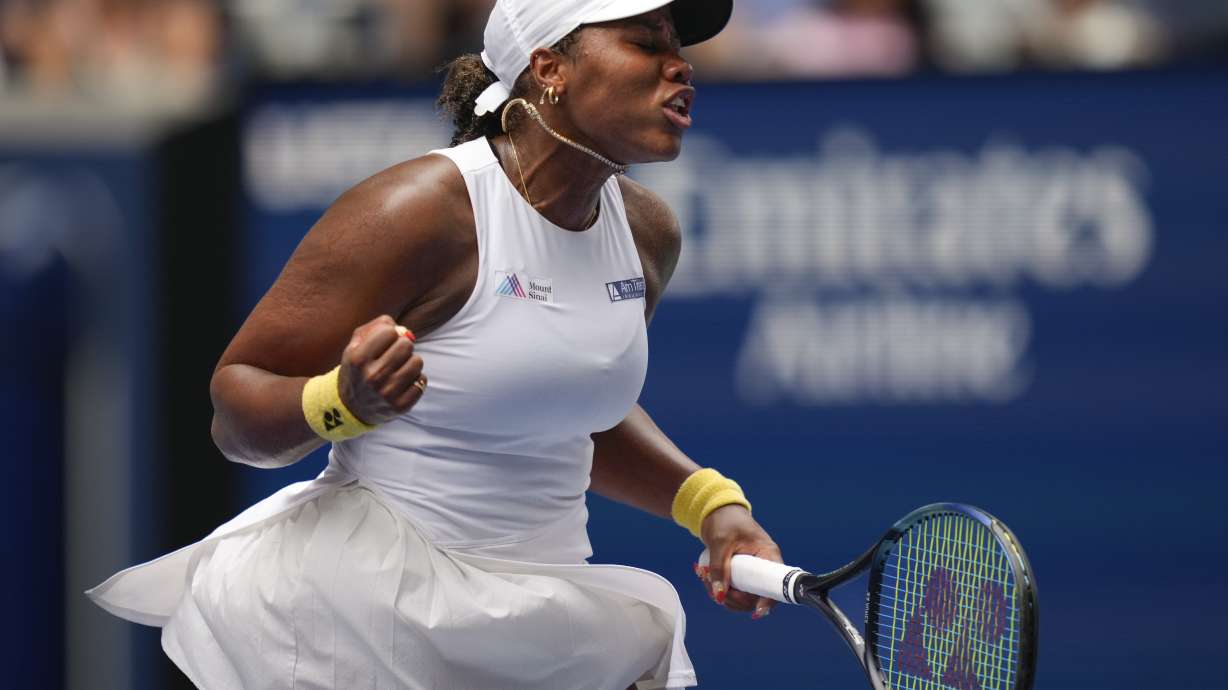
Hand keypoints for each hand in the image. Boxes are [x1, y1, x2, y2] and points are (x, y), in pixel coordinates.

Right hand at [338, 315, 426, 424]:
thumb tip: (402, 329)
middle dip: (403, 346)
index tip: (384, 342)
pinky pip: (422, 380)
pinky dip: (415, 379)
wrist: (351, 407)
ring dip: (411, 362)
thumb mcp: (355, 345)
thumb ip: (376, 327)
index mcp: (358, 359)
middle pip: (406, 345)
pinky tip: (403, 383)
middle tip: (395, 354)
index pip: (389, 332)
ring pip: (417, 362)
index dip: (390, 333)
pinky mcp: (401, 406)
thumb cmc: (358, 369)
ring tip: (399, 368)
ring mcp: (387, 393)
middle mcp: (372, 377)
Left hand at [695, 505, 781, 619]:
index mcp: (768, 554)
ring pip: (744, 597)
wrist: (716, 511)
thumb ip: (720, 568)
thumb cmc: (724, 520)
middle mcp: (764, 565)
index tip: (757, 612)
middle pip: (757, 596)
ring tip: (705, 577)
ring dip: (723, 595)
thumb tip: (720, 595)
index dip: (769, 601)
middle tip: (716, 589)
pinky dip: (720, 590)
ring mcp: (753, 571)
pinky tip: (707, 578)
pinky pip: (735, 591)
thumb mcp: (720, 543)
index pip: (776, 583)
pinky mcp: (742, 575)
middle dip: (735, 599)